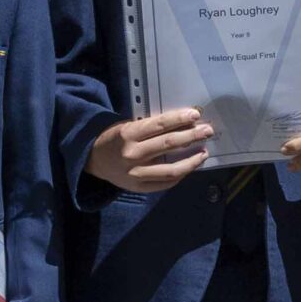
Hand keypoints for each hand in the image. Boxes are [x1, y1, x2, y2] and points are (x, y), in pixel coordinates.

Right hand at [85, 108, 211, 193]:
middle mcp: (132, 154)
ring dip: (191, 160)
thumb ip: (151, 128)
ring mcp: (136, 174)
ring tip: (204, 152)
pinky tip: (190, 166)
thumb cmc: (114, 139)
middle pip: (168, 144)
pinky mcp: (139, 187)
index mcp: (128, 134)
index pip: (159, 125)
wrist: (93, 160)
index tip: (195, 114)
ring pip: (171, 169)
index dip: (179, 119)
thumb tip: (182, 125)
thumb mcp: (127, 126)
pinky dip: (180, 175)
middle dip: (192, 136)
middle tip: (207, 130)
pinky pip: (165, 183)